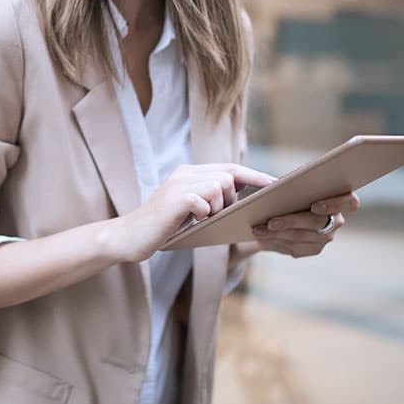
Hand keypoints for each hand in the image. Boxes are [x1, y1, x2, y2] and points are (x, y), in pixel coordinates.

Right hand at [112, 163, 274, 262]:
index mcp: (189, 172)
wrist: (129, 236)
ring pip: (220, 186)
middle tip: (216, 215)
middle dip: (232, 198)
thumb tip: (238, 200)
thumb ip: (208, 198)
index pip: (229, 167)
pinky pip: (205, 201)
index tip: (275, 184)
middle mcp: (184, 173)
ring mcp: (178, 184)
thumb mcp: (188, 208)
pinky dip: (205, 214)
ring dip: (218, 207)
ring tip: (201, 219)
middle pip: (228, 175)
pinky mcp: (174, 199)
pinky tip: (192, 221)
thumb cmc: (161, 227)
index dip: (254, 175)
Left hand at [250, 191, 359, 257]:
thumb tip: (278, 187)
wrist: (283, 209)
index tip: (314, 206)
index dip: (334, 204)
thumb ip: (295, 183)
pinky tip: (262, 237)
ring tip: (257, 229)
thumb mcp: (294, 183)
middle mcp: (337, 221)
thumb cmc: (293, 189)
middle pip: (317, 223)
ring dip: (277, 234)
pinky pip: (295, 248)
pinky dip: (276, 242)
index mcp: (340, 199)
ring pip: (302, 238)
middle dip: (291, 222)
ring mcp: (326, 237)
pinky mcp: (313, 249)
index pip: (350, 202)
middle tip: (270, 222)